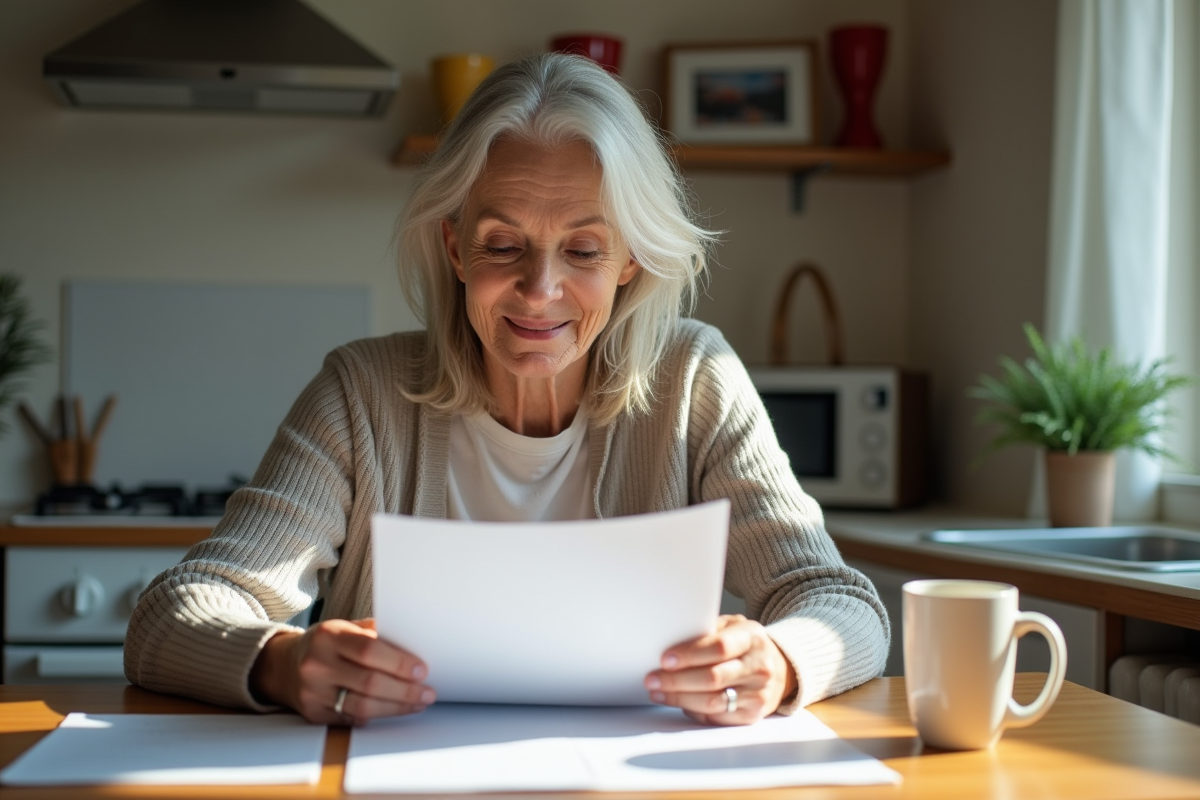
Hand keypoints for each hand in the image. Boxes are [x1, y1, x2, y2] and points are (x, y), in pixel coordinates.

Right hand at [250, 618, 434, 725]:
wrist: (283, 665)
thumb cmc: (325, 644)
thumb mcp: (344, 628)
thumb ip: (374, 634)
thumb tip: (414, 644)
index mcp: (329, 636)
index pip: (369, 650)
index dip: (399, 663)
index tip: (422, 670)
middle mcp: (317, 664)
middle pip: (369, 683)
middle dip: (405, 690)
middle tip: (427, 692)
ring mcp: (312, 692)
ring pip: (362, 707)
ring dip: (396, 707)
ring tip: (417, 703)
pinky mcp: (313, 713)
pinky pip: (351, 719)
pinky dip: (376, 716)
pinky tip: (392, 710)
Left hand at [644, 614, 796, 724]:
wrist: (779, 670)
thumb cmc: (745, 645)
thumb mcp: (732, 627)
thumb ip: (707, 631)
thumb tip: (670, 642)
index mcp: (752, 638)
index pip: (719, 647)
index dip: (690, 654)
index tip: (665, 659)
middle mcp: (759, 667)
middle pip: (712, 678)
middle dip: (676, 680)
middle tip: (652, 679)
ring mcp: (757, 694)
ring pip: (711, 701)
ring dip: (679, 698)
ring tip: (658, 692)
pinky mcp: (751, 715)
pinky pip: (716, 716)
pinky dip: (692, 710)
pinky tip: (678, 702)